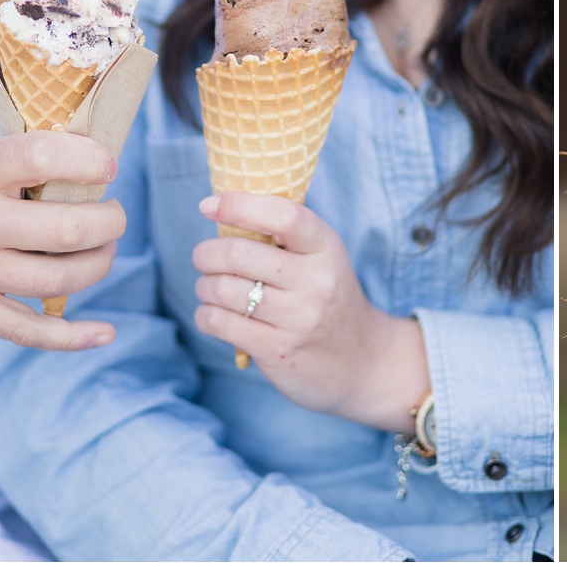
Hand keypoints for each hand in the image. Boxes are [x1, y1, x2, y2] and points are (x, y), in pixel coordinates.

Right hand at [0, 132, 125, 349]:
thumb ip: (14, 155)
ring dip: (99, 263)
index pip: (45, 157)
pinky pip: (26, 331)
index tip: (107, 163)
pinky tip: (104, 332)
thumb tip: (86, 165)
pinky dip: (71, 336)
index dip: (91, 160)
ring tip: (102, 245)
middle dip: (109, 220)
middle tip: (112, 211)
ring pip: (58, 279)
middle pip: (66, 229)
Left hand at [194, 191, 430, 432]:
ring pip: (221, 289)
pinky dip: (205, 315)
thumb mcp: (323, 258)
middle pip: (238, 254)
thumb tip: (221, 207)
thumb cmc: (330, 298)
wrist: (363, 361)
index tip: (209, 206)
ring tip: (211, 288)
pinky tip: (215, 314)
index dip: (239, 205)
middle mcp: (317, 282)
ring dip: (204, 286)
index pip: (283, 216)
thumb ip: (283, 235)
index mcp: (327, 248)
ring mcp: (299, 319)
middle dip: (206, 253)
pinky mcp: (278, 351)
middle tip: (204, 257)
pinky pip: (219, 323)